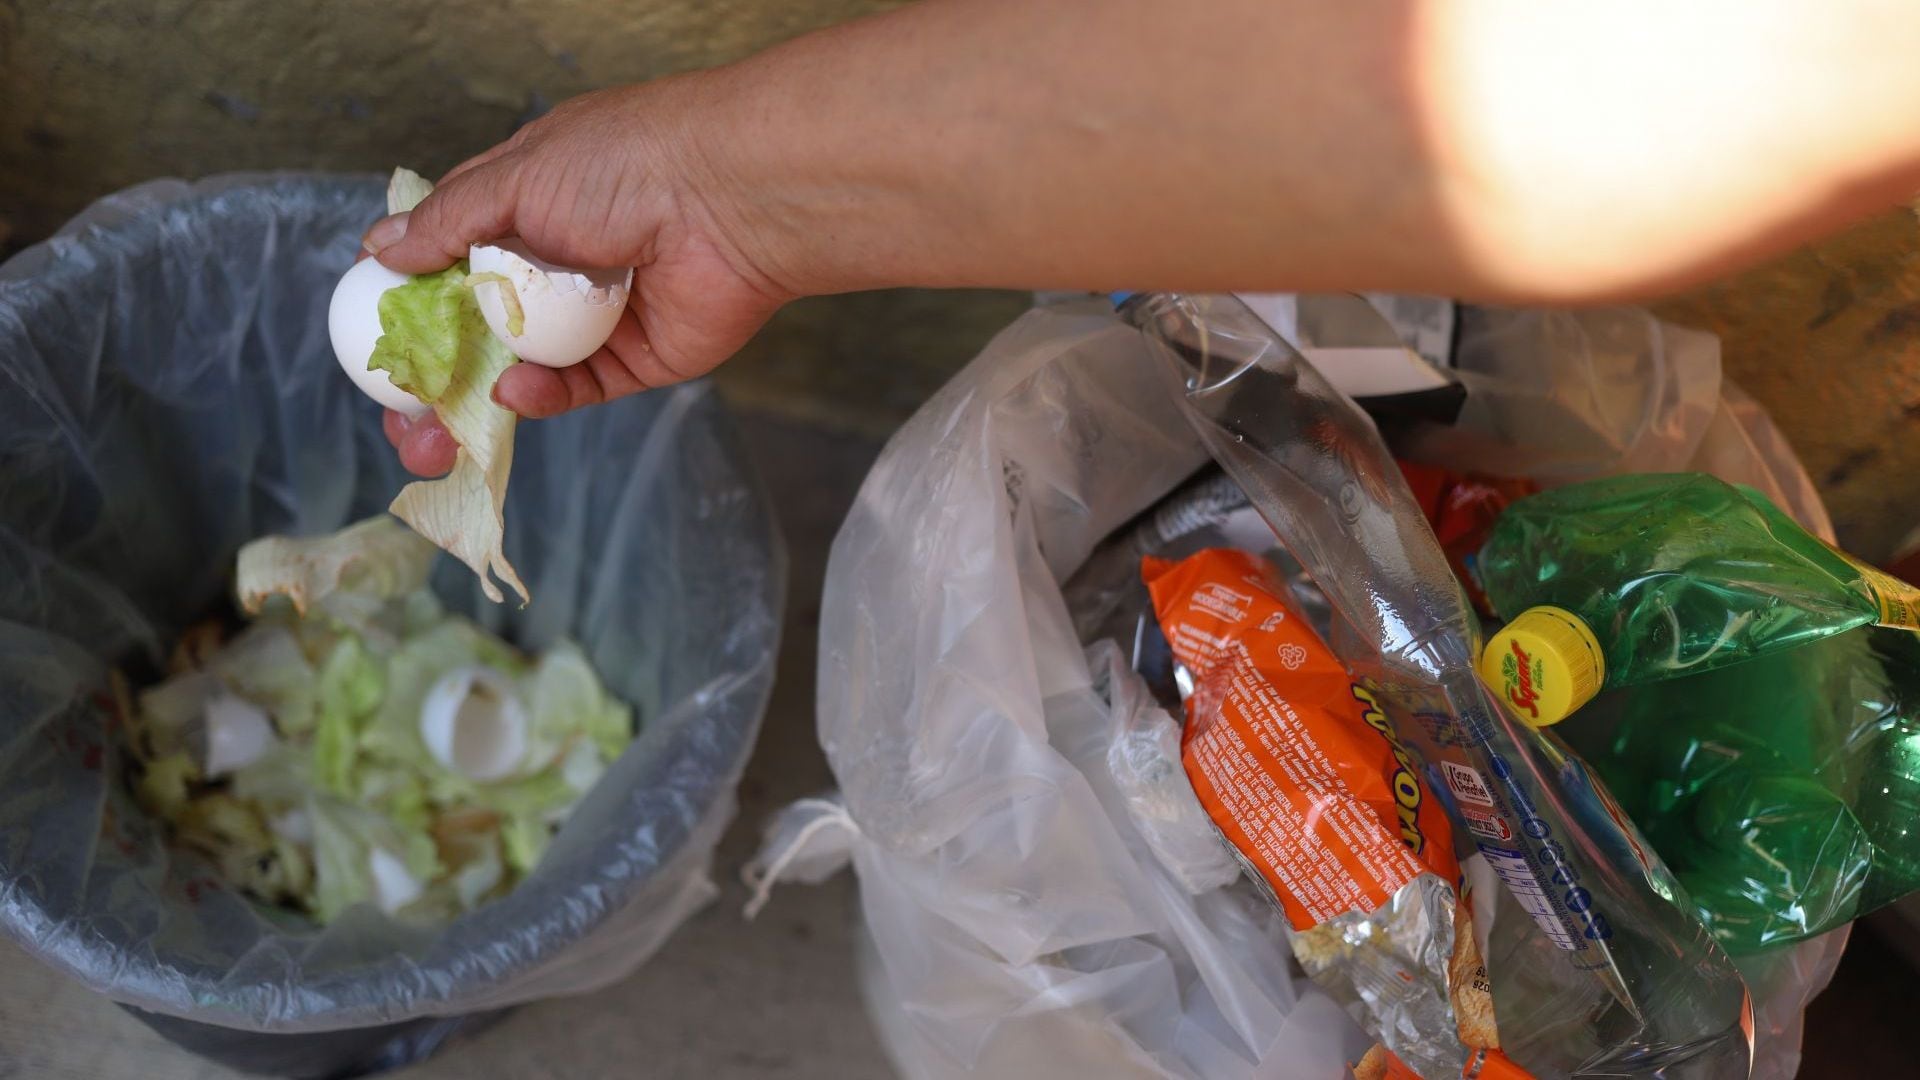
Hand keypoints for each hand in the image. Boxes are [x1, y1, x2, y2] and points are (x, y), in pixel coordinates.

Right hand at [364, 78, 794, 475]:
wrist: (728, 198)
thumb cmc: (623, 165)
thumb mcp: (514, 179)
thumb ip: (446, 222)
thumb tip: (380, 251)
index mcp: (521, 209)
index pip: (446, 264)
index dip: (408, 307)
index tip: (372, 348)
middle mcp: (554, 265)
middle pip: (478, 334)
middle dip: (434, 381)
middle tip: (400, 423)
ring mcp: (594, 317)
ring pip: (520, 373)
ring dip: (473, 404)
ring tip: (432, 437)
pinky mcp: (636, 359)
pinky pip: (575, 389)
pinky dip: (540, 396)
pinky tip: (514, 393)